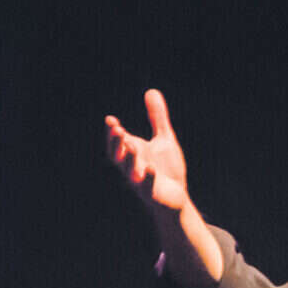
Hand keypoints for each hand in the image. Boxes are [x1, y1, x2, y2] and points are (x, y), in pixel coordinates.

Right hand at [104, 89, 188, 213]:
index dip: (112, 133)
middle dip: (116, 143)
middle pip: (119, 156)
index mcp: (133, 153)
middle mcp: (132, 167)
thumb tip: (151, 91)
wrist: (176, 196)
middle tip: (117, 129)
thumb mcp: (164, 139)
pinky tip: (150, 169)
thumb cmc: (167, 168)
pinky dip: (147, 179)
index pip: (118, 142)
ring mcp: (141, 182)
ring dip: (129, 159)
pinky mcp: (152, 194)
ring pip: (130, 171)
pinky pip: (147, 187)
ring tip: (131, 145)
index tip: (111, 119)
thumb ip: (157, 118)